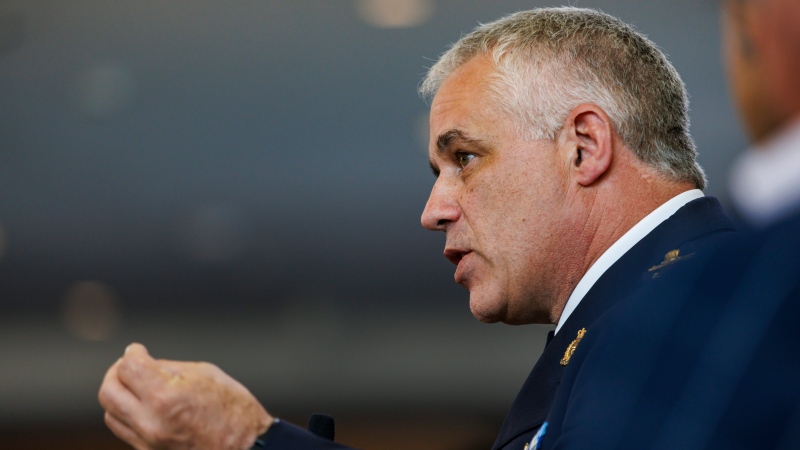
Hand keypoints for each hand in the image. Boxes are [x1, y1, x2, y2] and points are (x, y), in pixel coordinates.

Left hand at [98, 343, 272, 449]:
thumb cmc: (235, 411)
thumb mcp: (206, 375)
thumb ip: (169, 368)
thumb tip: (146, 364)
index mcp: (165, 396)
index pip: (128, 367)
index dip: (132, 352)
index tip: (138, 350)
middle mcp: (150, 422)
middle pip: (108, 391)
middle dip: (116, 372)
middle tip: (129, 366)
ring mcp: (148, 442)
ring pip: (111, 414)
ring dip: (119, 395)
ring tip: (136, 386)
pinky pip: (125, 431)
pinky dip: (128, 414)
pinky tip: (145, 406)